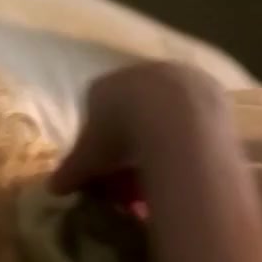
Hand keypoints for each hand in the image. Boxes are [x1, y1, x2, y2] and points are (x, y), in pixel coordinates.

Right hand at [48, 61, 229, 196]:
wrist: (176, 119)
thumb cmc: (121, 136)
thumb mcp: (89, 159)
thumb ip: (70, 172)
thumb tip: (52, 189)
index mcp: (103, 86)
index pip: (94, 108)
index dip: (98, 137)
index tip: (105, 163)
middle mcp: (137, 73)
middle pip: (131, 105)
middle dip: (133, 134)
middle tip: (136, 167)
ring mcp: (175, 75)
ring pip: (164, 107)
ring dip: (164, 131)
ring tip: (166, 164)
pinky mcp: (209, 85)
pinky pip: (195, 113)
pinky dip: (191, 132)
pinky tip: (191, 155)